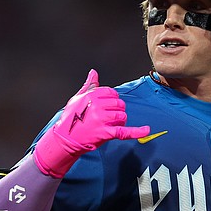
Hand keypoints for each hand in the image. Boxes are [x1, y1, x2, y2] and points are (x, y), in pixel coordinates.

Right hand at [33, 69, 149, 177]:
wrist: (64, 138)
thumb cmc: (70, 118)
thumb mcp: (77, 98)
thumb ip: (89, 85)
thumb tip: (93, 72)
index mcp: (92, 95)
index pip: (112, 93)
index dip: (112, 100)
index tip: (107, 106)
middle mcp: (97, 106)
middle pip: (119, 104)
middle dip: (117, 110)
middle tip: (107, 117)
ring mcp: (102, 120)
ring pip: (122, 116)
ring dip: (119, 121)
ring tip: (108, 125)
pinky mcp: (105, 133)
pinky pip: (125, 131)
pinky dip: (137, 132)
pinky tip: (146, 130)